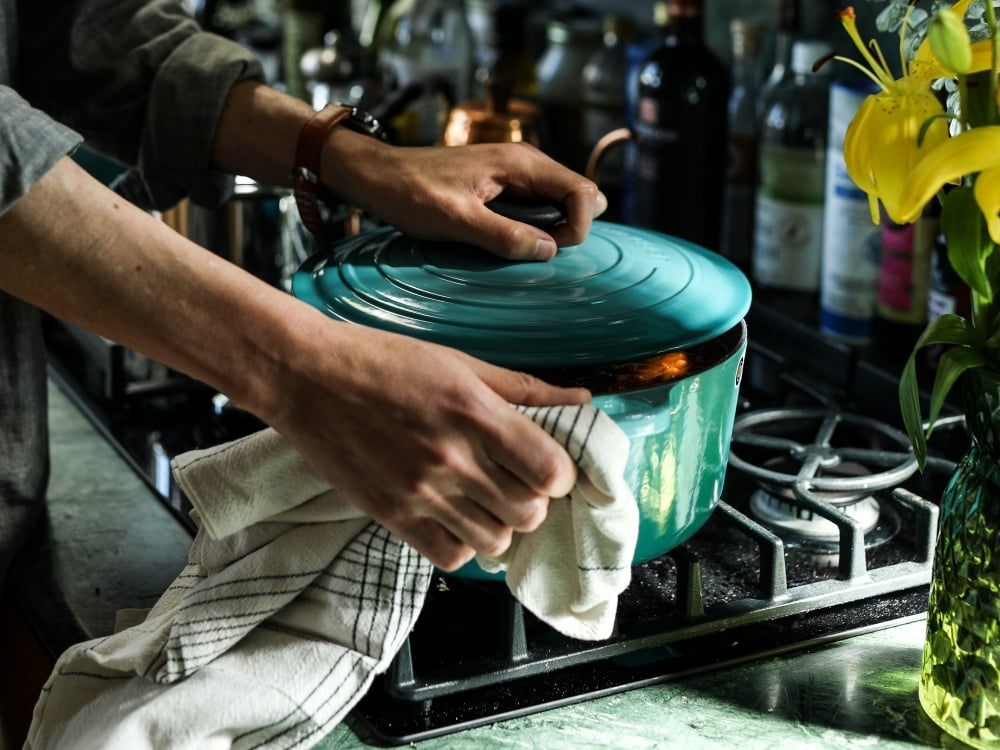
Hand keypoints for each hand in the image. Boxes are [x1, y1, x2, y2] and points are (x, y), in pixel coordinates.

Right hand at [262, 312, 590, 570]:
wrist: (305, 377)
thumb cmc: (383, 361)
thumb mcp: (459, 362)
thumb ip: (523, 388)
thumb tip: (581, 399)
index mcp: (474, 413)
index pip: (550, 471)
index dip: (558, 472)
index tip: (545, 464)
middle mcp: (452, 458)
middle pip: (529, 512)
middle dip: (532, 499)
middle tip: (514, 481)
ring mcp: (420, 492)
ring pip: (495, 541)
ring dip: (499, 523)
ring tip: (483, 499)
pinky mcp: (391, 515)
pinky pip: (451, 556)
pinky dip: (461, 542)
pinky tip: (453, 516)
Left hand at [322, 135, 606, 260]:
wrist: (378, 176)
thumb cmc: (411, 192)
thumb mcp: (456, 219)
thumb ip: (504, 234)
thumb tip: (548, 250)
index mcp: (521, 163)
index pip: (582, 191)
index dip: (580, 226)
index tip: (551, 251)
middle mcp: (525, 163)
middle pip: (578, 196)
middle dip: (571, 229)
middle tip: (536, 252)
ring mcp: (515, 174)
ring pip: (559, 202)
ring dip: (552, 230)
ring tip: (521, 249)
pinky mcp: (502, 186)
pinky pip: (536, 207)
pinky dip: (534, 227)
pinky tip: (510, 242)